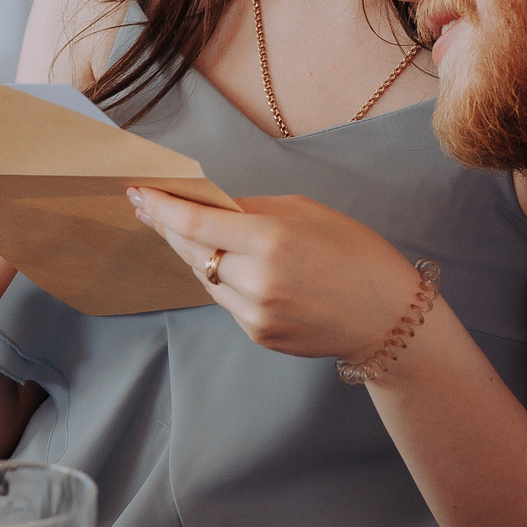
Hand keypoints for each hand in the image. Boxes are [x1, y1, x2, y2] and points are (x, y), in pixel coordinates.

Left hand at [125, 188, 418, 360]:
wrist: (389, 319)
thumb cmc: (356, 255)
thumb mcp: (307, 212)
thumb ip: (253, 209)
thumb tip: (210, 206)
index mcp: (270, 239)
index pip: (195, 222)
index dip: (160, 207)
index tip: (137, 192)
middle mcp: (256, 280)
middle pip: (191, 250)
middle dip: (167, 226)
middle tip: (147, 206)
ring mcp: (255, 313)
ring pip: (204, 277)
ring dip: (194, 253)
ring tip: (187, 230)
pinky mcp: (258, 335)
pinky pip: (225, 300)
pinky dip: (222, 279)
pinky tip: (230, 265)